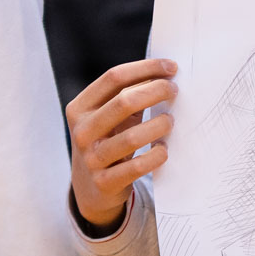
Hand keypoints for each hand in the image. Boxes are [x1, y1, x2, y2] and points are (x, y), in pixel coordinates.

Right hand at [68, 58, 178, 232]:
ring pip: (132, 137)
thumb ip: (128, 95)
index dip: (146, 68)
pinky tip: (163, 149)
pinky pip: (137, 167)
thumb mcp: (109, 116)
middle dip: (156, 91)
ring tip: (170, 121)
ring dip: (159, 125)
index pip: (113, 77)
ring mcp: (91, 158)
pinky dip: (156, 155)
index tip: (171, 67)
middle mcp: (82, 131)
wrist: (91, 188)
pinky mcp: (105, 182)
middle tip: (175, 90)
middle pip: (123, 102)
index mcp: (80, 108)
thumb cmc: (108, 141)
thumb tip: (165, 73)